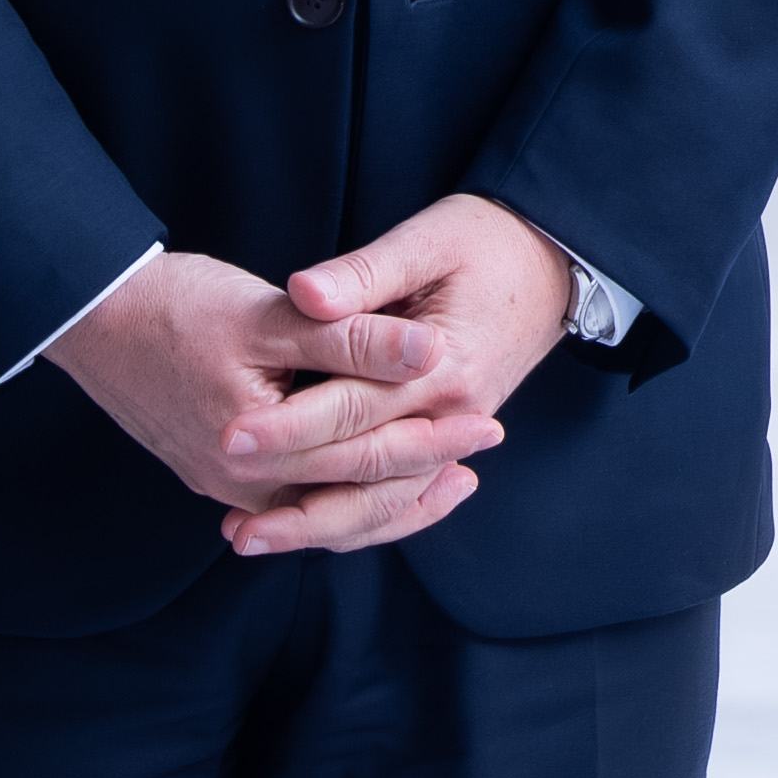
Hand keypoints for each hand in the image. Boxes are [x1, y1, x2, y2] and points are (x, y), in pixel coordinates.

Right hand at [37, 245, 491, 546]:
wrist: (88, 316)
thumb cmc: (174, 306)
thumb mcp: (269, 314)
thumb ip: (352, 338)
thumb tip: (433, 351)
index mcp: (254, 449)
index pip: (365, 456)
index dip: (433, 440)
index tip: (488, 423)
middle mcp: (238, 485)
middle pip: (350, 494)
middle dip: (424, 473)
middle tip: (486, 444)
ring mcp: (225, 486)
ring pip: (325, 509)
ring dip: (388, 497)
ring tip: (449, 478)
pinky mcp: (218, 474)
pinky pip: (296, 500)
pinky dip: (343, 494)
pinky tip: (373, 478)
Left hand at [224, 192, 580, 557]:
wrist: (555, 260)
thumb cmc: (487, 240)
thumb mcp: (427, 241)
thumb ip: (364, 275)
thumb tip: (303, 294)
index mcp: (446, 367)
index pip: (352, 409)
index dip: (287, 427)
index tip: (228, 437)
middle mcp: (454, 415)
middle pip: (362, 470)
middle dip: (289, 495)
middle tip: (223, 519)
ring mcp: (455, 431)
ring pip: (380, 499)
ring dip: (314, 523)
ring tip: (247, 538)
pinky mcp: (448, 434)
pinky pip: (399, 493)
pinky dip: (352, 516)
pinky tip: (299, 525)